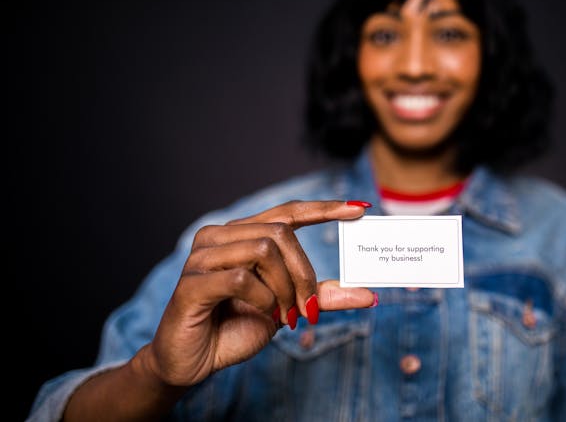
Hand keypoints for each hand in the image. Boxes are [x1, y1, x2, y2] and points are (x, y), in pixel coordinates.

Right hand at [141, 200, 374, 386]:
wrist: (194, 361)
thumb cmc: (236, 327)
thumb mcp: (286, 307)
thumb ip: (320, 296)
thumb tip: (368, 294)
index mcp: (241, 235)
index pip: (287, 212)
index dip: (324, 209)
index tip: (360, 208)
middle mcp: (220, 237)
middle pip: (280, 234)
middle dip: (304, 273)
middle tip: (308, 308)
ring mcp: (202, 257)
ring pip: (263, 251)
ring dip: (285, 289)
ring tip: (285, 315)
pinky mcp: (192, 283)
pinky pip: (241, 278)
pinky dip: (263, 300)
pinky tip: (265, 316)